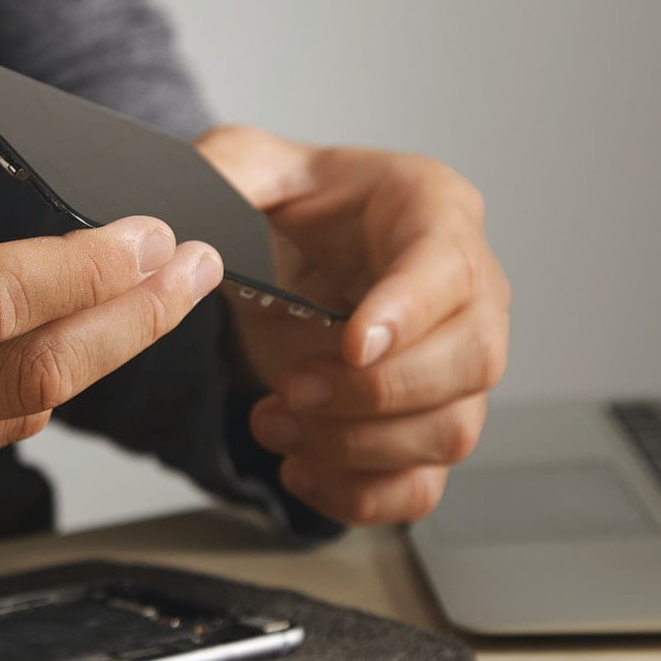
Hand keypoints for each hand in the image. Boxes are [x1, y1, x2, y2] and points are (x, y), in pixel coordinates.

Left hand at [197, 125, 508, 525]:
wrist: (294, 255)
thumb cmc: (296, 206)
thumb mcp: (250, 164)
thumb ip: (225, 171)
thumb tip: (188, 216)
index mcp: (434, 211)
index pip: (449, 265)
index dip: (407, 310)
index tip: (351, 343)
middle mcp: (469, 291)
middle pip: (472, 359)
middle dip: (376, 389)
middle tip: (294, 386)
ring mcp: (457, 366)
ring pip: (452, 430)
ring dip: (358, 445)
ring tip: (274, 422)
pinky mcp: (429, 425)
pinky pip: (423, 486)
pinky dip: (360, 495)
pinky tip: (300, 469)